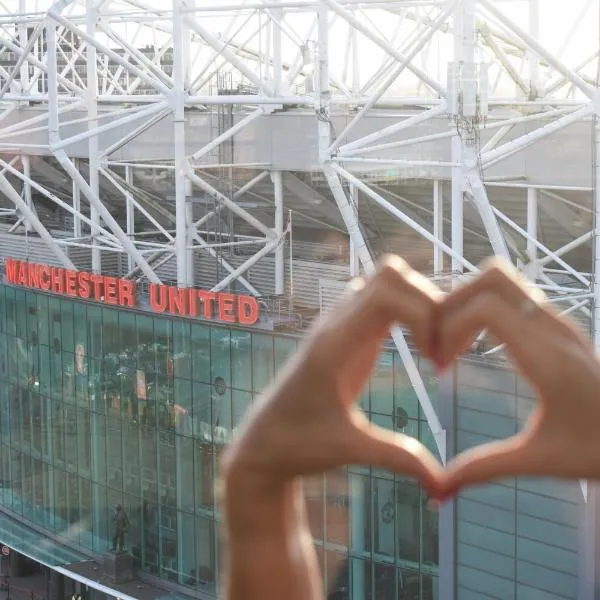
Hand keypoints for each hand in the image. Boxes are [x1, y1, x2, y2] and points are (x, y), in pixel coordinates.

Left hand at [222, 255, 444, 496]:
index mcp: (334, 345)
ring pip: (385, 281)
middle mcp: (335, 324)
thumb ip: (397, 458)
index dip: (424, 313)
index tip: (436, 359)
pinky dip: (409, 311)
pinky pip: (381, 299)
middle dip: (429, 302)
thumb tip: (443, 484)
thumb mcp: (349, 450)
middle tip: (441, 350)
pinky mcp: (345, 333)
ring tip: (434, 348)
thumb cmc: (297, 445)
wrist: (263, 442)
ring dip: (419, 304)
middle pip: (390, 274)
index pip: (385, 293)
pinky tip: (420, 348)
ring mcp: (338, 324)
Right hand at [437, 259, 599, 491]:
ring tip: (455, 342)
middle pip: (491, 277)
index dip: (448, 326)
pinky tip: (476, 345)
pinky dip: (484, 307)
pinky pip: (512, 296)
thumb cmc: (598, 450)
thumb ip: (484, 469)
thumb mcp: (539, 461)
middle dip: (452, 303)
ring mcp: (558, 321)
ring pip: (502, 279)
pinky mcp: (557, 325)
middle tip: (439, 343)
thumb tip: (439, 491)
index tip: (439, 363)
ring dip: (468, 301)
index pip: (484, 308)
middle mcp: (554, 329)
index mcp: (548, 358)